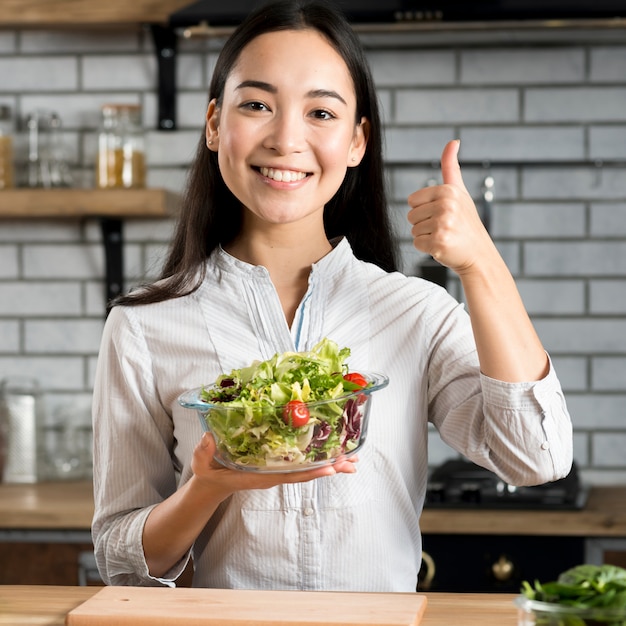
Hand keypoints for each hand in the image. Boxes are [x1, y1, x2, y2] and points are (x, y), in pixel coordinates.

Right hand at [191, 432, 357, 497]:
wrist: (214, 483)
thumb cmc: (210, 473)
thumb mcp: (203, 464)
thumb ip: (204, 453)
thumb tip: (209, 438)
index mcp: (260, 476)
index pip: (289, 475)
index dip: (310, 473)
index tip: (331, 469)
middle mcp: (273, 474)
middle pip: (306, 473)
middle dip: (330, 468)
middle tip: (352, 462)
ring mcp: (277, 470)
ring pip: (308, 469)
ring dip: (331, 464)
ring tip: (353, 460)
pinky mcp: (278, 465)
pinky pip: (302, 464)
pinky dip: (319, 459)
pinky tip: (335, 454)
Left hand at [407, 140, 494, 274]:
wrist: (479, 254)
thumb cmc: (466, 222)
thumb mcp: (459, 192)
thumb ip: (451, 167)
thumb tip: (453, 141)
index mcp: (448, 191)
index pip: (412, 200)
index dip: (424, 210)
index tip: (442, 214)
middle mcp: (446, 205)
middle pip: (411, 216)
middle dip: (424, 224)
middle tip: (444, 228)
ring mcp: (443, 224)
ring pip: (414, 231)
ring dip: (426, 237)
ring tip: (445, 236)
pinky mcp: (439, 242)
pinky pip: (417, 244)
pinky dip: (427, 248)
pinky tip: (443, 247)